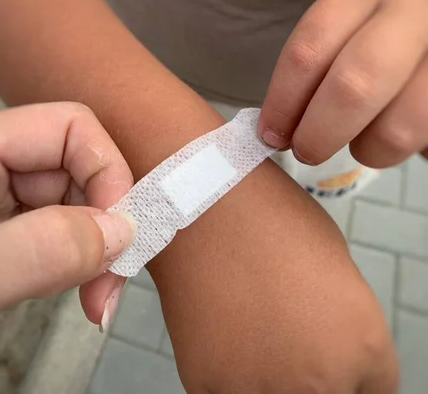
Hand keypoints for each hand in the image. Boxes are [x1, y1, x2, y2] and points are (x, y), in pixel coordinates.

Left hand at [0, 102, 134, 325]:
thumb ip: (36, 248)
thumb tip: (120, 232)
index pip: (70, 127)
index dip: (107, 173)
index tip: (119, 238)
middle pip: (77, 168)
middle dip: (107, 224)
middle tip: (111, 287)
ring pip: (73, 204)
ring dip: (97, 249)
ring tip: (97, 298)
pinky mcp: (0, 234)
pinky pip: (55, 233)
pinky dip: (77, 263)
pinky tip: (80, 291)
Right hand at [150, 162, 397, 393]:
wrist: (208, 206)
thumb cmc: (274, 218)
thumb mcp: (337, 264)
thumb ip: (343, 320)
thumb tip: (328, 343)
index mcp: (363, 345)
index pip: (374, 390)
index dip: (351, 366)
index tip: (327, 346)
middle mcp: (321, 383)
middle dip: (313, 370)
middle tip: (284, 330)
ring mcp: (264, 392)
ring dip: (267, 377)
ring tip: (249, 327)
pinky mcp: (210, 388)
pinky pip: (229, 392)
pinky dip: (227, 371)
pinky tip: (221, 330)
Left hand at [259, 0, 427, 167]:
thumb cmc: (380, 24)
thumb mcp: (348, 21)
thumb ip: (316, 62)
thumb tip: (278, 129)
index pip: (312, 45)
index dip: (283, 100)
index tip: (269, 133)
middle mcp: (412, 12)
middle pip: (356, 84)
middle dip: (320, 132)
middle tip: (305, 150)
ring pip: (398, 126)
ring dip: (366, 148)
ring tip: (359, 142)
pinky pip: (420, 137)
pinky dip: (395, 149)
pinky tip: (387, 133)